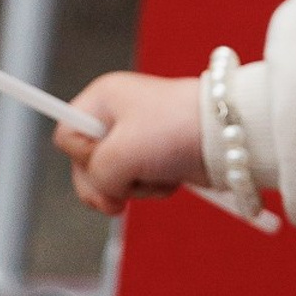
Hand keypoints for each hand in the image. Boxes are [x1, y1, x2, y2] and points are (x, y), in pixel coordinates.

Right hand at [54, 71, 203, 217]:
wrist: (230, 135)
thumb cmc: (174, 130)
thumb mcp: (119, 155)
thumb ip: (94, 177)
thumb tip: (105, 197)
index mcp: (103, 98)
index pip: (65, 134)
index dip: (80, 156)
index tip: (106, 157)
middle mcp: (118, 114)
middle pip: (87, 163)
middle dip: (107, 182)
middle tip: (123, 193)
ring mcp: (139, 136)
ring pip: (114, 178)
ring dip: (135, 186)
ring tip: (159, 174)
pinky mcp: (159, 156)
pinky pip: (140, 182)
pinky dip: (153, 187)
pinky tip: (171, 177)